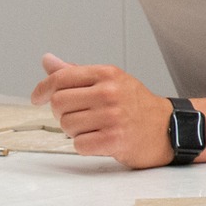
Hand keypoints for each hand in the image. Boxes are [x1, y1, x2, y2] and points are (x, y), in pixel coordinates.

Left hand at [32, 54, 174, 168]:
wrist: (168, 128)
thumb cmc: (135, 105)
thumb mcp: (110, 81)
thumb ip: (76, 72)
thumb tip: (48, 61)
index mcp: (107, 74)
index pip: (60, 78)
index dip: (42, 89)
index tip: (37, 98)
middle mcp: (109, 92)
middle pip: (59, 104)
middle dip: (62, 113)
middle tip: (80, 116)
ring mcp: (112, 116)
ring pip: (66, 126)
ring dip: (75, 131)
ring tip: (95, 128)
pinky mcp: (115, 139)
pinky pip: (79, 144)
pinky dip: (85, 145)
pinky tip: (100, 140)